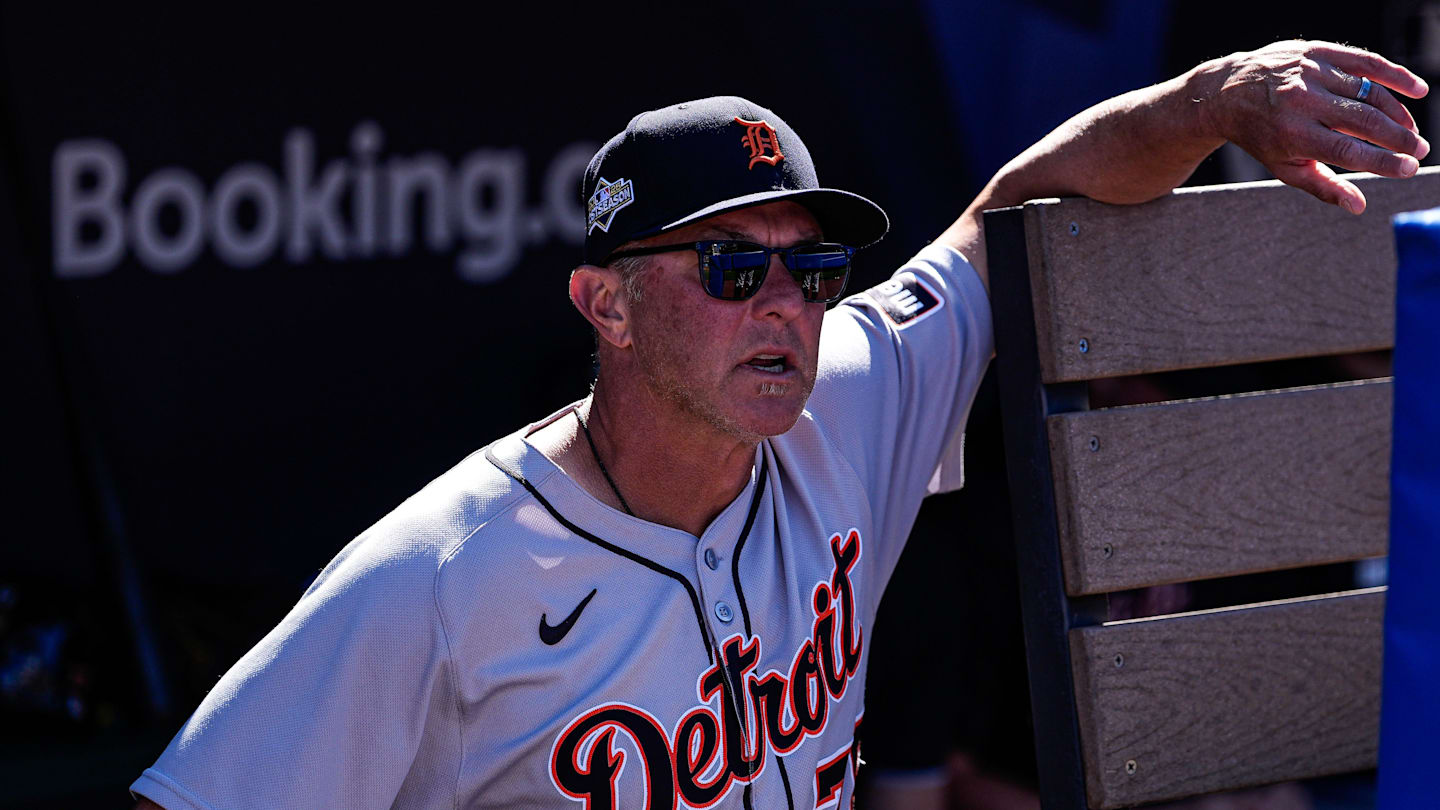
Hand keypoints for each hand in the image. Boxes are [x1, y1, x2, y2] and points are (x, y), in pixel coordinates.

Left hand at [1202, 40, 1428, 213]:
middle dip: (1400, 138)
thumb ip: (1323, 187)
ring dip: (1398, 113)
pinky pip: (1366, 62)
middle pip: (1365, 121)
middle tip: (1420, 151)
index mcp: (1293, 135)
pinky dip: (1395, 75)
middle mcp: (1303, 102)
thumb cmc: (1262, 136)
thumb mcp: (1284, 167)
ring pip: (1370, 93)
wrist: (1228, 93)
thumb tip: (1359, 207)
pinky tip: (1417, 89)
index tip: (1409, 169)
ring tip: (1410, 131)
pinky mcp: (1318, 52)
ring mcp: (1311, 74)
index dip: (1384, 161)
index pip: (1348, 152)